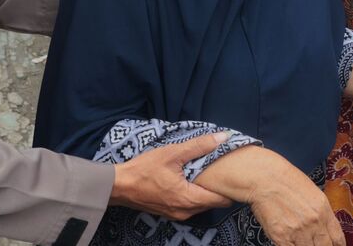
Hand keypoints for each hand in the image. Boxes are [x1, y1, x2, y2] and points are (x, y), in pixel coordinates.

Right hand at [110, 133, 231, 218]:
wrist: (119, 186)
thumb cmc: (144, 169)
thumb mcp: (172, 153)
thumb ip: (199, 146)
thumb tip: (223, 138)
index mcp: (189, 199)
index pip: (222, 200)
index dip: (229, 187)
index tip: (233, 174)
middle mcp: (186, 212)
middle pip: (212, 203)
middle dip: (218, 188)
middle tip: (221, 171)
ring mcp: (177, 215)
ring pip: (201, 205)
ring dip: (205, 192)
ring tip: (206, 174)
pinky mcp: (169, 213)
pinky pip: (189, 206)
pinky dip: (193, 195)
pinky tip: (190, 181)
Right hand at [248, 164, 345, 245]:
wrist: (264, 177)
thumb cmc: (285, 180)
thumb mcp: (312, 193)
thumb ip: (320, 213)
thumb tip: (323, 229)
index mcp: (323, 210)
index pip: (338, 239)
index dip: (336, 245)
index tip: (333, 245)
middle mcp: (314, 222)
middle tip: (314, 241)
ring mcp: (298, 231)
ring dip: (304, 245)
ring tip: (299, 238)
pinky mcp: (281, 237)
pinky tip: (290, 241)